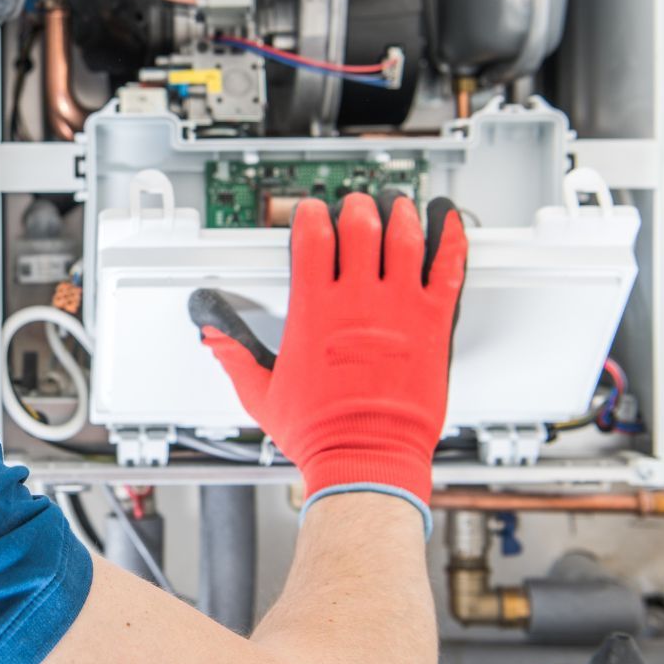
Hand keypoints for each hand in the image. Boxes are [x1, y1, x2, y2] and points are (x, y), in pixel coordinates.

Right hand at [188, 193, 466, 527]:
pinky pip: (448, 269)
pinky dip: (450, 240)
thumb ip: (235, 357)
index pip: (311, 238)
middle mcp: (357, 302)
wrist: (366, 458)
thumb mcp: (261, 394)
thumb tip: (213, 337)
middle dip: (355, 208)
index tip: (310, 212)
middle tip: (355, 206)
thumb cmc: (320, 432)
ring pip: (403, 238)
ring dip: (399, 214)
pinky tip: (448, 223)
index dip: (309, 215)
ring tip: (396, 205)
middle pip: (359, 226)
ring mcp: (399, 309)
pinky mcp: (433, 324)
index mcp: (314, 311)